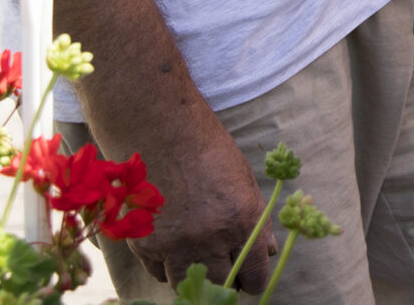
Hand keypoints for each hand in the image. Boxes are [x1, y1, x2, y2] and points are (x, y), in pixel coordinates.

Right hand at [122, 120, 274, 289]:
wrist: (158, 127)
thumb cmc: (207, 148)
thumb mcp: (243, 179)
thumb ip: (256, 221)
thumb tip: (269, 252)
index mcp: (241, 219)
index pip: (254, 275)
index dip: (253, 281)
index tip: (249, 280)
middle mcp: (209, 237)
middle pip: (220, 285)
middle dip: (226, 284)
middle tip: (225, 273)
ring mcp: (173, 243)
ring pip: (185, 284)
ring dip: (194, 277)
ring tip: (199, 260)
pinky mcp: (144, 243)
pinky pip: (158, 272)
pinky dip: (167, 267)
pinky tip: (173, 248)